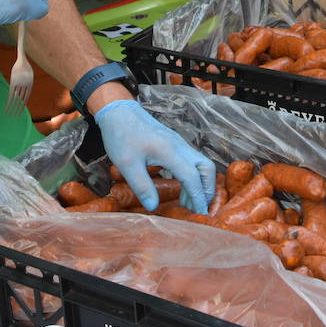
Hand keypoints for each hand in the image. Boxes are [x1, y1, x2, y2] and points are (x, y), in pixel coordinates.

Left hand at [94, 99, 216, 213]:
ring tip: (189, 202)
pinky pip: (192, 161)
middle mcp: (180, 146)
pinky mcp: (174, 143)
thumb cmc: (121, 136)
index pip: (192, 177)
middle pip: (206, 168)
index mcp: (169, 151)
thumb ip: (142, 186)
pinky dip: (193, 176)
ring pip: (201, 163)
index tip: (199, 214)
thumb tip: (153, 207)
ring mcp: (179, 143)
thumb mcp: (126, 164)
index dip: (197, 197)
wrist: (119, 111)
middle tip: (198, 209)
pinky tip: (181, 188)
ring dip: (200, 183)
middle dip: (207, 190)